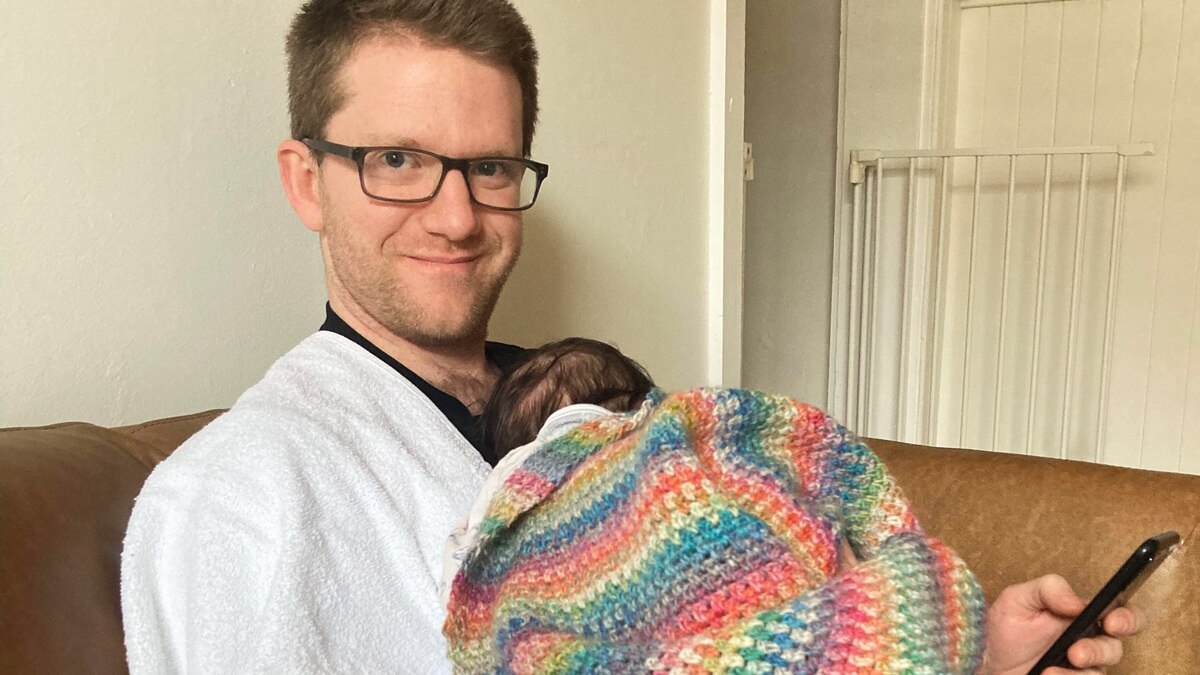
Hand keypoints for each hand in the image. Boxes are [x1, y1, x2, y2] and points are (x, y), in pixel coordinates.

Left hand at [983, 574, 1143, 673]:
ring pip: (1099, 674)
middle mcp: (1087, 643)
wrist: (985, 661)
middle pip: (1115, 648)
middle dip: (1100, 651)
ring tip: (1050, 671)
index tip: (1111, 622)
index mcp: (1081, 617)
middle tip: (1076, 653)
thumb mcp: (1018, 599)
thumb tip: (1078, 602)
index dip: (1127, 618)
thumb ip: (1048, 589)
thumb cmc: (1003, 629)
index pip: (1120, 614)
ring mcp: (1081, 670)